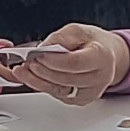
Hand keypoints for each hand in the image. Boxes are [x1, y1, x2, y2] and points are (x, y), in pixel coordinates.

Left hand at [15, 24, 129, 105]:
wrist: (105, 56)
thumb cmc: (92, 43)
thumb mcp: (78, 30)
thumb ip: (60, 38)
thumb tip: (43, 49)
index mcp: (102, 56)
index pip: (75, 63)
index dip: (53, 60)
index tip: (38, 55)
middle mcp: (99, 77)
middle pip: (65, 79)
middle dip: (43, 71)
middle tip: (28, 62)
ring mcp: (90, 92)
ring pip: (60, 91)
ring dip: (38, 81)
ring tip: (24, 70)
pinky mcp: (80, 100)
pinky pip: (58, 95)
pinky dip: (43, 86)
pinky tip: (33, 77)